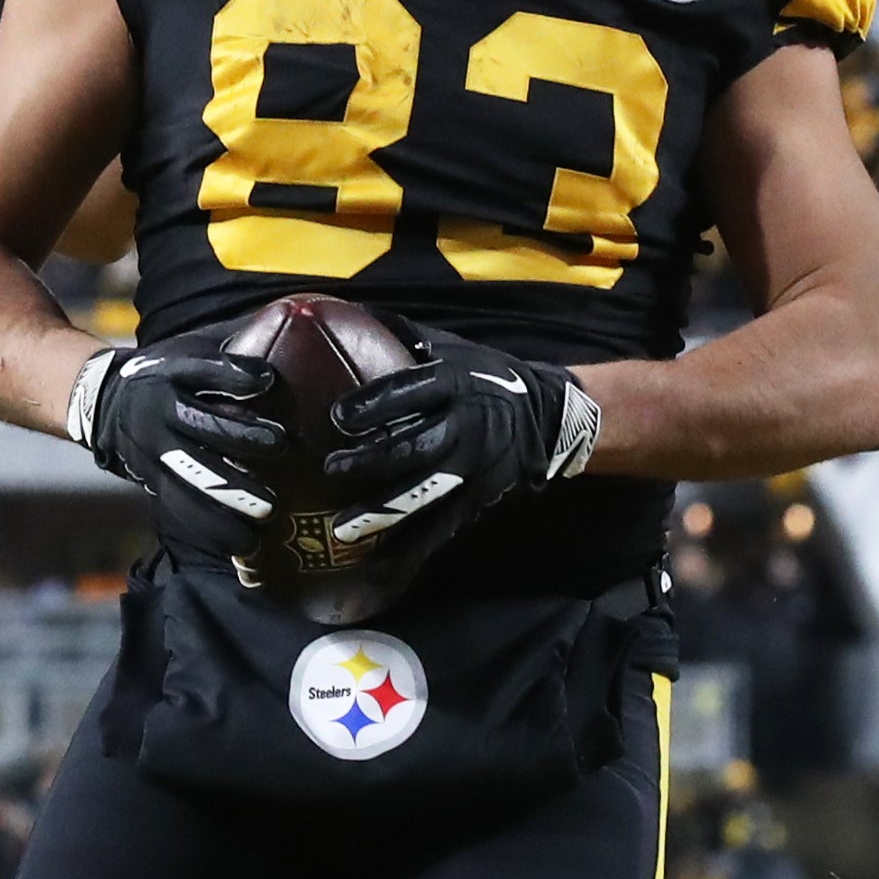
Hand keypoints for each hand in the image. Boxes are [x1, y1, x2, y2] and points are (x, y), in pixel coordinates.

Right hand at [72, 334, 290, 558]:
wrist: (104, 401)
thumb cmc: (169, 372)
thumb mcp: (190, 348)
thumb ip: (234, 345)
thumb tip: (295, 322)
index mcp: (172, 370)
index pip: (202, 368)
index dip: (233, 374)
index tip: (267, 380)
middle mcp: (159, 409)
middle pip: (201, 425)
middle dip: (240, 437)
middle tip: (280, 446)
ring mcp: (153, 449)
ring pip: (190, 476)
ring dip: (229, 496)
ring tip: (267, 514)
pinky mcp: (151, 481)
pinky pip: (180, 509)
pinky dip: (212, 529)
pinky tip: (244, 546)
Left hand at [321, 320, 596, 572]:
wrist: (547, 417)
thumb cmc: (486, 376)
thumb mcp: (453, 348)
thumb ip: (402, 336)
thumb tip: (341, 312)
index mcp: (456, 383)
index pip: (412, 391)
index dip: (375, 403)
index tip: (338, 417)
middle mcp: (466, 426)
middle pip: (414, 447)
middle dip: (372, 463)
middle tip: (331, 472)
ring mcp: (474, 469)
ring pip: (426, 494)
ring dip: (384, 512)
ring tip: (344, 528)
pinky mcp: (477, 501)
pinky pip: (441, 529)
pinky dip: (410, 549)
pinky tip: (377, 566)